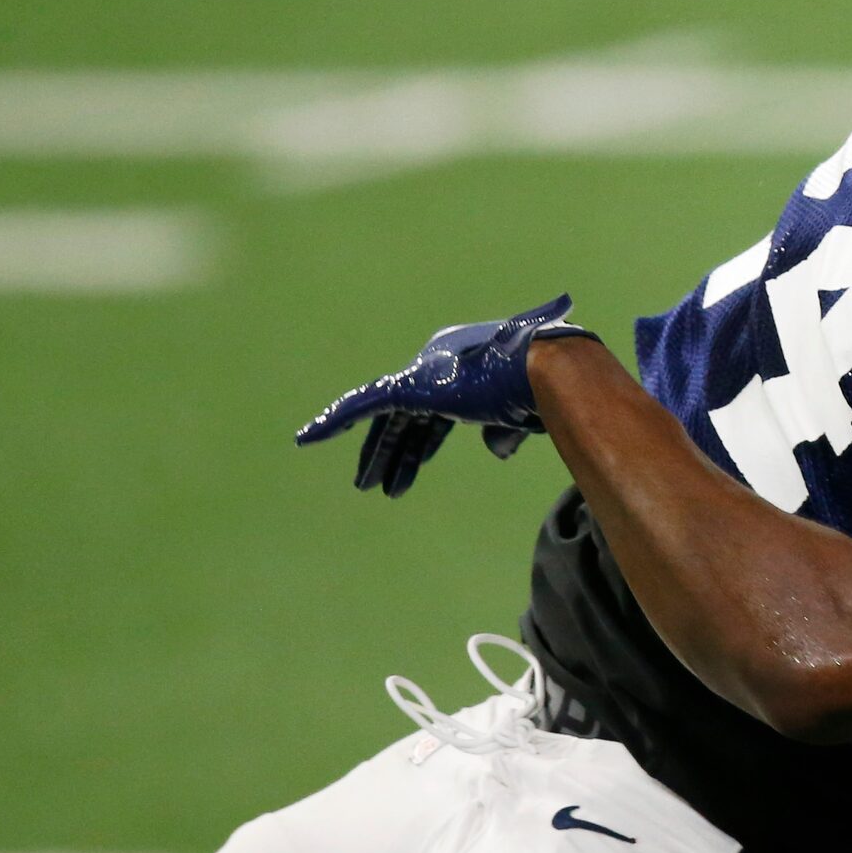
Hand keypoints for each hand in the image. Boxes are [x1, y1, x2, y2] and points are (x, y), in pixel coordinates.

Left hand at [296, 295, 597, 496]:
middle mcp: (438, 365)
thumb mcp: (520, 415)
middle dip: (392, 452)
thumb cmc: (540, 391)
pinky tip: (307, 438)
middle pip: (405, 417)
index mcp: (464, 370)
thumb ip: (503, 429)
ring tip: (365, 487)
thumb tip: (496, 451)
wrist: (544, 370)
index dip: (421, 443)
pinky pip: (363, 405)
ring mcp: (423, 374)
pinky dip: (335, 420)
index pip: (433, 411)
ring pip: (386, 420)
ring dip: (375, 455)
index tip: (411, 468)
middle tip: (375, 484)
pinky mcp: (411, 386)